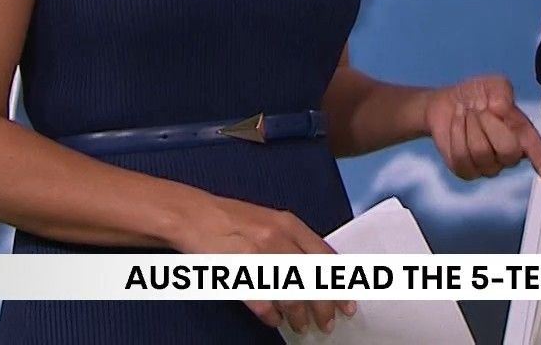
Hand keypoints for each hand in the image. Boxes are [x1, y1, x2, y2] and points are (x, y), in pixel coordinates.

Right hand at [171, 194, 354, 333]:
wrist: (192, 214)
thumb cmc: (231, 219)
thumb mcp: (270, 221)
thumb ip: (294, 242)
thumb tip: (318, 271)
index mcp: (289, 224)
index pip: (325, 258)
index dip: (339, 284)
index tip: (348, 303)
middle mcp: (278, 237)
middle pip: (312, 279)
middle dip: (323, 306)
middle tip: (327, 323)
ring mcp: (258, 254)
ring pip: (291, 294)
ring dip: (299, 315)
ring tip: (302, 326)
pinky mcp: (238, 270)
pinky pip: (263, 302)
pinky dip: (272, 315)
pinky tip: (275, 320)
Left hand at [423, 74, 540, 206]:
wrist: (448, 103)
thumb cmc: (478, 96)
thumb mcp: (494, 84)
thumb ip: (502, 91)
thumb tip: (500, 110)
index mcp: (525, 137)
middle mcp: (510, 157)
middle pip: (507, 150)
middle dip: (489, 123)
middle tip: (480, 109)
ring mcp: (488, 167)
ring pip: (480, 152)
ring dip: (469, 126)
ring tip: (467, 115)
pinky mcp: (466, 171)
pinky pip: (461, 158)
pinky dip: (455, 135)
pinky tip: (457, 126)